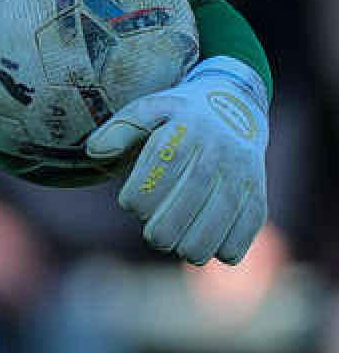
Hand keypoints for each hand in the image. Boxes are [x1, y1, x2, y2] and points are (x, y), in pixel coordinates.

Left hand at [85, 56, 268, 263]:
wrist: (236, 105)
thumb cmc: (180, 115)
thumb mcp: (149, 109)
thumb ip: (119, 129)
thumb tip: (94, 152)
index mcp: (184, 131)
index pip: (156, 174)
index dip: (138, 199)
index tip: (131, 205)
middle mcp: (216, 151)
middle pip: (186, 203)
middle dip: (162, 230)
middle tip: (155, 235)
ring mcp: (241, 174)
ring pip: (215, 224)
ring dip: (192, 245)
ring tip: (181, 245)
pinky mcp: (258, 194)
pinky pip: (243, 234)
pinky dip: (226, 247)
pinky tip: (211, 246)